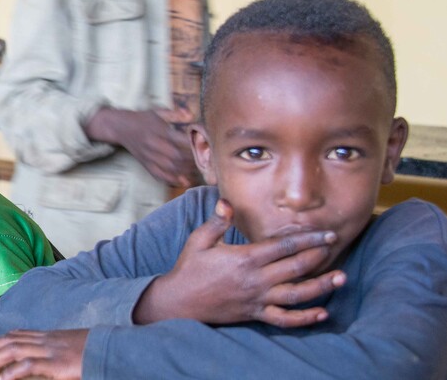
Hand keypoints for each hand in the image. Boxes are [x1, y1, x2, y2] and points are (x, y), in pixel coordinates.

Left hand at [0, 329, 87, 379]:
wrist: (114, 348)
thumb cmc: (94, 351)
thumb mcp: (69, 350)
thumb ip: (52, 355)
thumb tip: (37, 365)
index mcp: (47, 336)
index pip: (14, 335)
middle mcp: (44, 340)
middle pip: (7, 341)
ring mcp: (49, 350)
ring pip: (13, 350)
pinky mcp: (56, 363)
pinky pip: (29, 366)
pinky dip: (13, 373)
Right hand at [85, 108, 194, 186]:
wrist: (121, 127)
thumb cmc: (142, 119)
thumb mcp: (158, 112)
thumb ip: (175, 113)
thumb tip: (191, 114)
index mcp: (159, 131)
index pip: (180, 141)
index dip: (194, 145)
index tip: (204, 146)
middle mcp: (154, 145)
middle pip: (176, 157)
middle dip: (192, 161)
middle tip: (204, 161)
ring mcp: (149, 157)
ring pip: (170, 168)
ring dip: (185, 171)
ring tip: (197, 171)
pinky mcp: (145, 164)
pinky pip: (159, 175)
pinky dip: (171, 180)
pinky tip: (182, 181)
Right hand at [134, 200, 346, 327]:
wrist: (178, 302)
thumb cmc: (189, 268)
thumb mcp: (199, 240)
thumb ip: (217, 221)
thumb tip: (227, 201)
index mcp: (245, 258)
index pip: (283, 246)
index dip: (307, 238)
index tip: (325, 233)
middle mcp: (255, 280)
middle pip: (296, 267)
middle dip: (319, 255)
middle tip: (335, 244)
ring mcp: (257, 299)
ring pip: (296, 294)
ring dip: (321, 286)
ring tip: (341, 278)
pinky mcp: (255, 314)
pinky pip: (284, 319)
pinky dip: (304, 318)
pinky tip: (321, 312)